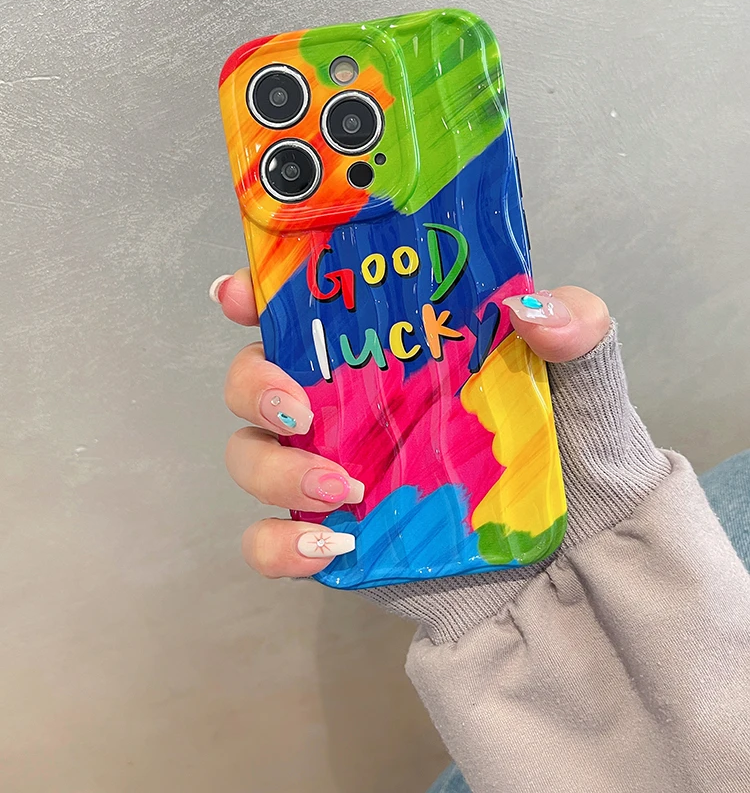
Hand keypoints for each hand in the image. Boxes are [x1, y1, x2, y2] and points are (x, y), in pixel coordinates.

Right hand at [211, 270, 610, 579]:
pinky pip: (269, 543)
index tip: (238, 295)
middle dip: (253, 382)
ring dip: (275, 467)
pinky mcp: (337, 539)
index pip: (304, 309)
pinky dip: (278, 546)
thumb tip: (530, 306)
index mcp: (388, 351)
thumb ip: (575, 330)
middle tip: (298, 405)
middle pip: (254, 378)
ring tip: (345, 489)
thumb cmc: (575, 456)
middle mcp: (348, 405)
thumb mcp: (584, 380)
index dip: (257, 294)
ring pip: (251, 455)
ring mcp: (335, 471)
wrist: (582, 565)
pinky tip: (329, 547)